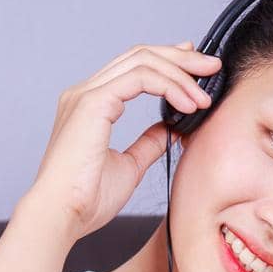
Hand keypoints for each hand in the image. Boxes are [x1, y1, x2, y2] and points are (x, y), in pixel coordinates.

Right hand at [23, 39, 221, 242]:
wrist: (60, 216)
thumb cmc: (85, 201)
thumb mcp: (128, 167)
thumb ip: (147, 143)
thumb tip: (168, 130)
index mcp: (90, 106)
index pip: (132, 68)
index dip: (167, 62)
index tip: (195, 68)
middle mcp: (85, 93)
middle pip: (139, 55)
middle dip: (180, 58)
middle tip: (212, 65)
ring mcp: (86, 94)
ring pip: (142, 61)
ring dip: (180, 72)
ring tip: (205, 94)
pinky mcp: (92, 102)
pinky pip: (140, 78)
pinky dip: (169, 86)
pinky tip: (189, 104)